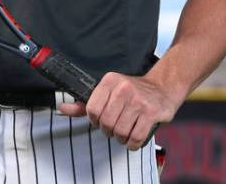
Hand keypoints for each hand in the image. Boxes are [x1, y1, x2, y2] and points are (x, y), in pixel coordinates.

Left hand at [59, 72, 177, 149]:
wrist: (162, 88)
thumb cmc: (131, 92)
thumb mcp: (107, 91)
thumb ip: (85, 103)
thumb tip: (62, 108)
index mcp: (110, 80)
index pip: (92, 109)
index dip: (95, 120)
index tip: (101, 120)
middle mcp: (123, 88)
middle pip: (106, 123)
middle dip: (108, 131)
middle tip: (114, 128)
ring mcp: (139, 100)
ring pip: (120, 132)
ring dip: (121, 138)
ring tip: (124, 132)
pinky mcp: (151, 112)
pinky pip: (136, 137)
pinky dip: (132, 144)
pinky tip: (133, 139)